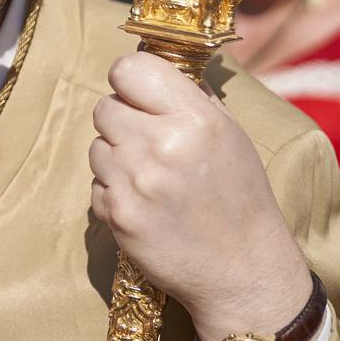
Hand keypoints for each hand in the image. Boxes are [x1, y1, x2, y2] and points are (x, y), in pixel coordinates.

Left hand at [89, 51, 312, 340]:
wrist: (243, 272)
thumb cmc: (240, 198)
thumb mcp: (231, 136)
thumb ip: (190, 98)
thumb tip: (150, 68)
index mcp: (195, 119)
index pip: (129, 69)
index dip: (130, 80)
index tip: (138, 94)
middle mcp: (160, 145)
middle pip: (104, 107)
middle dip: (122, 120)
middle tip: (149, 141)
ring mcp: (134, 182)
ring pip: (96, 146)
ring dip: (116, 157)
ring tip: (152, 177)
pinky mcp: (116, 214)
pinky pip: (96, 183)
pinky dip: (113, 190)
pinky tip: (145, 204)